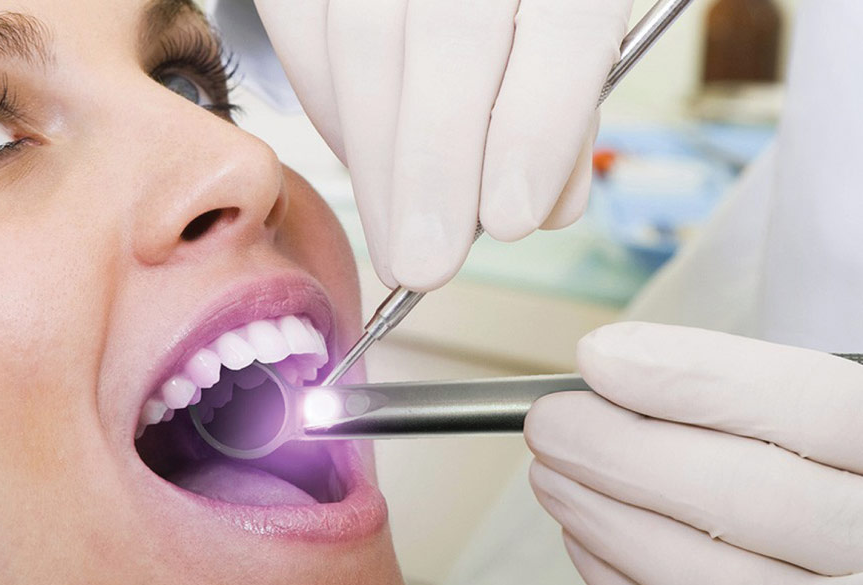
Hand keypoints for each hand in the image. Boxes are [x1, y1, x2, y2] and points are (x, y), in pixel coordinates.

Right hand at [253, 0, 631, 289]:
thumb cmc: (529, 9)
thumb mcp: (577, 40)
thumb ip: (565, 116)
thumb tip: (538, 209)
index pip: (565, 22)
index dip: (538, 127)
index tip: (511, 221)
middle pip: (449, 36)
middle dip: (435, 168)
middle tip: (427, 263)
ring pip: (360, 39)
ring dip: (376, 164)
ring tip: (396, 243)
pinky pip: (304, 30)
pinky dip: (330, 115)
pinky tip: (365, 167)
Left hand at [525, 322, 862, 584]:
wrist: (857, 540)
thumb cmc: (839, 468)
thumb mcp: (833, 416)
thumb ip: (757, 393)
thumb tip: (615, 366)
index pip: (809, 402)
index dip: (691, 376)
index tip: (599, 357)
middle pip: (747, 495)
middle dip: (621, 453)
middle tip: (551, 424)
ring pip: (715, 578)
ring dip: (608, 521)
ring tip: (552, 475)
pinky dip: (626, 581)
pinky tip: (587, 538)